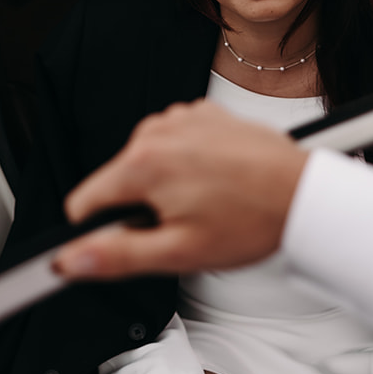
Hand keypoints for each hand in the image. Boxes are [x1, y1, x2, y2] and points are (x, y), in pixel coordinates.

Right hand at [54, 100, 306, 279]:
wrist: (302, 191)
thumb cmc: (253, 218)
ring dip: (165, 185)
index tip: (126, 241)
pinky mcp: (203, 114)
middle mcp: (157, 131)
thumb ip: (117, 255)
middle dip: (141, 207)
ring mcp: (181, 118)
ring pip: (147, 163)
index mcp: (143, 163)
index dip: (99, 231)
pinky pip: (174, 144)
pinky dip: (187, 163)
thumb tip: (70, 260)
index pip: (82, 202)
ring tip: (206, 203)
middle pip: (118, 181)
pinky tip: (216, 181)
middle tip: (183, 225)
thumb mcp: (179, 252)